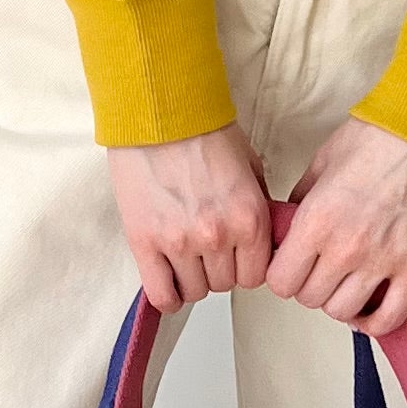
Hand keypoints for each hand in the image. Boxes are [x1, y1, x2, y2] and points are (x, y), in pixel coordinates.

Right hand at [108, 125, 273, 313]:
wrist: (160, 112)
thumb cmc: (204, 132)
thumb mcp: (250, 168)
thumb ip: (257, 208)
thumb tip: (261, 240)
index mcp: (250, 218)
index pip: (256, 276)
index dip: (245, 268)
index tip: (234, 258)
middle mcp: (219, 236)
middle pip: (225, 284)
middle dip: (218, 270)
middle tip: (206, 250)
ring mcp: (181, 242)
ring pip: (195, 291)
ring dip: (191, 279)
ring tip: (184, 257)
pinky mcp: (145, 242)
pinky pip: (162, 293)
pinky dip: (168, 295)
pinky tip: (168, 280)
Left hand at [265, 118, 406, 335]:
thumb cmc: (377, 139)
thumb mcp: (322, 164)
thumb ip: (301, 203)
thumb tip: (290, 229)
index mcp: (316, 221)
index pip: (282, 281)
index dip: (284, 277)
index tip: (292, 268)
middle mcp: (346, 247)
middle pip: (311, 299)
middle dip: (311, 287)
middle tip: (321, 271)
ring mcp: (384, 261)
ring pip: (344, 312)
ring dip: (341, 302)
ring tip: (347, 284)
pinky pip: (390, 317)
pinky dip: (375, 322)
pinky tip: (370, 308)